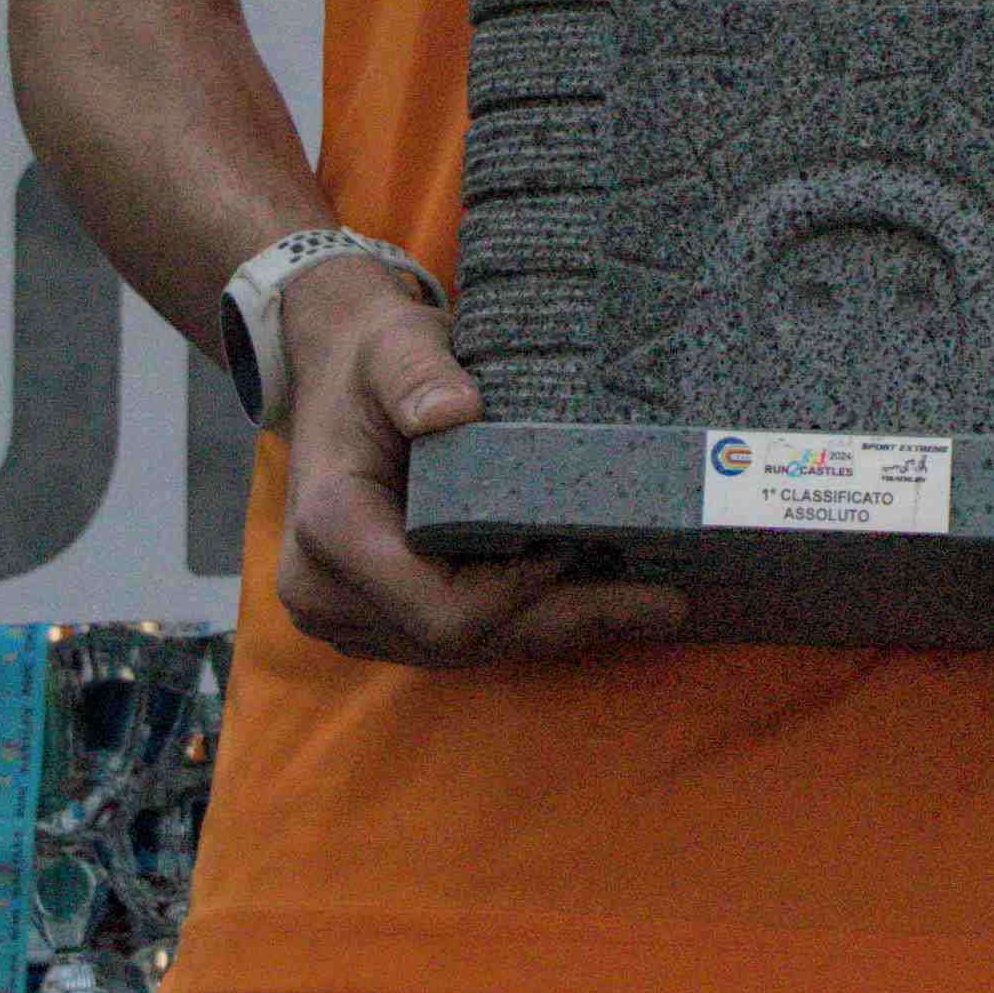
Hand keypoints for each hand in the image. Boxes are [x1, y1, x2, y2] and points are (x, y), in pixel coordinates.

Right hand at [264, 253, 688, 669]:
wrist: (338, 371)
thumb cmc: (373, 355)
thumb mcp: (394, 344)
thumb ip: (417, 374)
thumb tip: (454, 411)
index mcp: (331, 531)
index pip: (439, 608)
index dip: (518, 591)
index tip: (579, 549)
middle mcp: (329, 591)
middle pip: (464, 641)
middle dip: (564, 620)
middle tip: (664, 602)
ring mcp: (351, 614)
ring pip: (470, 648)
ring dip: (555, 625)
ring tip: (652, 602)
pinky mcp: (378, 618)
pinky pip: (462, 635)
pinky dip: (526, 616)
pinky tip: (597, 596)